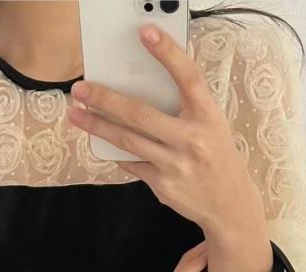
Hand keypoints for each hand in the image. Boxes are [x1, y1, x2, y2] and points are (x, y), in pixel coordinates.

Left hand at [66, 22, 273, 271]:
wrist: (230, 204)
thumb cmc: (216, 158)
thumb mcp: (211, 127)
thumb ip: (183, 110)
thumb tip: (139, 91)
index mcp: (208, 116)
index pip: (188, 77)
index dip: (168, 53)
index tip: (146, 33)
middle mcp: (192, 139)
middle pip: (140, 114)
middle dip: (105, 100)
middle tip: (80, 89)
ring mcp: (176, 164)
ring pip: (127, 141)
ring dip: (97, 127)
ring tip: (75, 114)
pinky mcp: (163, 185)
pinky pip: (132, 163)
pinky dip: (117, 152)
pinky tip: (102, 143)